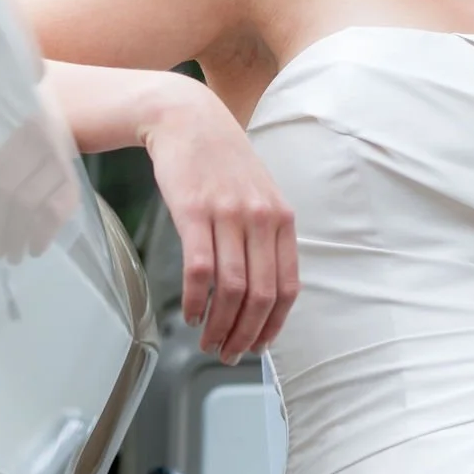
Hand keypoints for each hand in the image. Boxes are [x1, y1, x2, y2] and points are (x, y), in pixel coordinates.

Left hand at [0, 98, 82, 260]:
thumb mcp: (28, 149)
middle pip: (11, 191)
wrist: (90, 127)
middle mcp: (40, 144)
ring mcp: (60, 162)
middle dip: (3, 227)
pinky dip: (43, 233)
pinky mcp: (77, 182)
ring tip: (15, 255)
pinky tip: (37, 248)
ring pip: (30, 202)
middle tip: (0, 253)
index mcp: (23, 136)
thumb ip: (10, 175)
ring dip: (19, 234)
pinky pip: (56, 211)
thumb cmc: (53, 146)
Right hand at [142, 81, 298, 362]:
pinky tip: (190, 313)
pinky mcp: (194, 211)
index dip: (273, 325)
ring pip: (231, 289)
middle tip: (228, 354)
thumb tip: (262, 288)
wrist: (186, 118)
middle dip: (245, 335)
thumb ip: (265, 235)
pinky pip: (200, 270)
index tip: (259, 346)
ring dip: (220, 325)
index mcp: (281, 218)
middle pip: (260, 295)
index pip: (288, 287)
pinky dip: (196, 301)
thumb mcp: (257, 194)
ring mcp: (228, 214)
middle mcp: (261, 218)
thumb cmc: (219, 161)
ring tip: (208, 342)